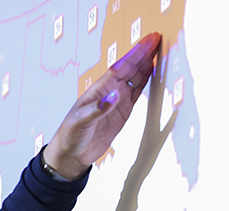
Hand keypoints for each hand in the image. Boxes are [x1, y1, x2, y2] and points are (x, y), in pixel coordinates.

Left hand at [44, 32, 162, 179]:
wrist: (72, 153)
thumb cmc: (70, 135)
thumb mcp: (81, 121)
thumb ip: (98, 109)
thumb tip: (113, 96)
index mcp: (99, 90)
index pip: (120, 67)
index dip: (135, 54)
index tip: (148, 42)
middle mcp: (109, 92)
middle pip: (130, 68)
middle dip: (143, 54)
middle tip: (157, 40)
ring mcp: (117, 101)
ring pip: (134, 78)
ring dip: (146, 64)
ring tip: (158, 51)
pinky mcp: (122, 112)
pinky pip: (137, 92)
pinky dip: (145, 81)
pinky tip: (152, 72)